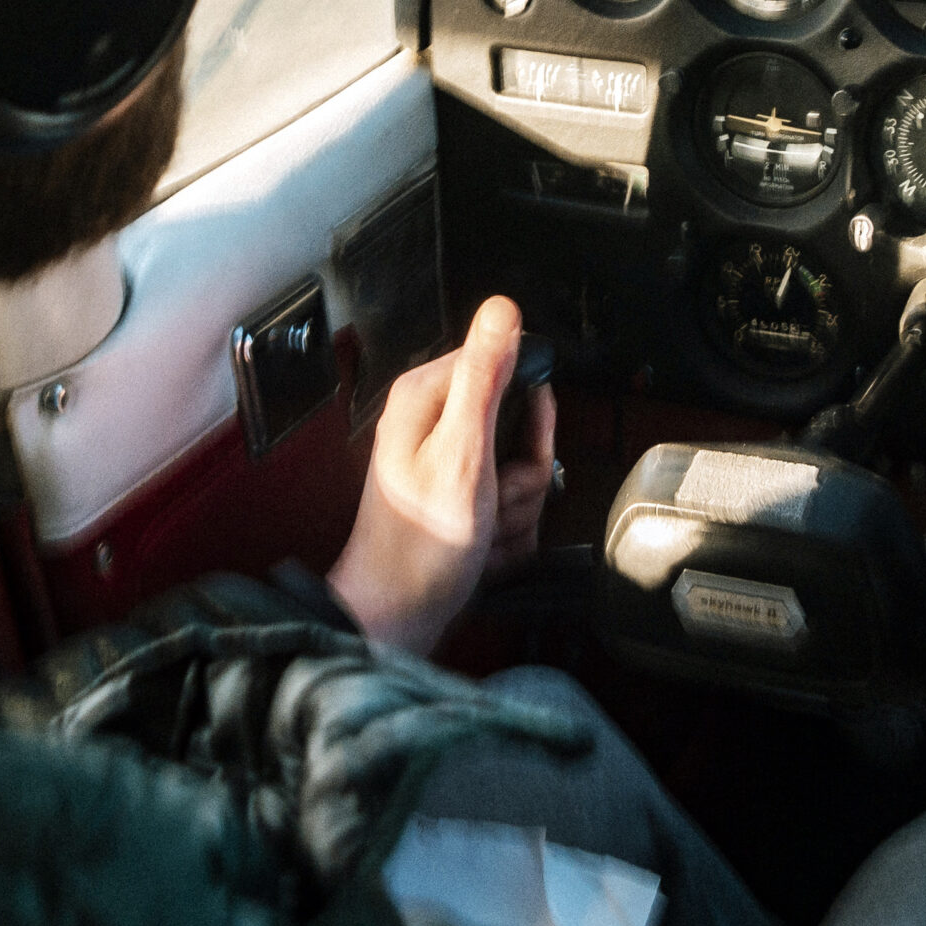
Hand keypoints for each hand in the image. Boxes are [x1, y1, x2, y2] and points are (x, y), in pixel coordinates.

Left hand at [327, 297, 554, 654]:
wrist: (397, 617)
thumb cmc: (421, 545)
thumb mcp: (462, 451)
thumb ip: (485, 377)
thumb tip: (502, 309)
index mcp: (429, 397)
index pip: (512, 375)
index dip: (528, 421)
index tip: (511, 457)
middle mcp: (437, 425)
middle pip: (523, 430)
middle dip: (521, 478)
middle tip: (491, 503)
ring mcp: (451, 467)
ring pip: (523, 475)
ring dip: (514, 513)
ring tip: (482, 533)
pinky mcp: (462, 502)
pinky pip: (513, 509)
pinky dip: (506, 536)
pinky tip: (481, 550)